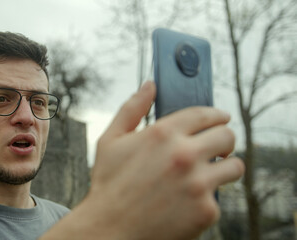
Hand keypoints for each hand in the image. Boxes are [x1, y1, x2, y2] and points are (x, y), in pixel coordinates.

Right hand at [41, 81, 244, 239]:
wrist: (109, 229)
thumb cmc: (108, 184)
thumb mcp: (111, 140)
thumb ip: (132, 108)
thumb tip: (149, 84)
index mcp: (163, 134)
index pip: (206, 114)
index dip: (216, 115)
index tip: (220, 119)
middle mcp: (185, 155)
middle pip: (227, 136)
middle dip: (224, 139)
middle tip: (216, 146)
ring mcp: (198, 184)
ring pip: (235, 166)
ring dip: (226, 167)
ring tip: (210, 172)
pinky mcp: (206, 210)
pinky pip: (219, 198)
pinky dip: (208, 198)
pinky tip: (188, 201)